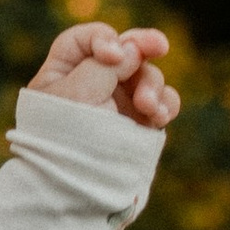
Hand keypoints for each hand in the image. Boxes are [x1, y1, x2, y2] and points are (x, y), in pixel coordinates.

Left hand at [25, 21, 178, 129]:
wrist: (75, 190)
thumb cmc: (67, 139)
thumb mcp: (79, 93)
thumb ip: (105, 64)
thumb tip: (131, 49)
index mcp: (63, 73)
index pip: (86, 40)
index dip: (103, 39)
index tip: (111, 55)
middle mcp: (91, 84)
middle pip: (124, 52)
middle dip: (143, 48)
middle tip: (160, 46)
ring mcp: (118, 103)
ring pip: (147, 76)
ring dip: (152, 85)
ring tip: (148, 106)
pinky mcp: (140, 122)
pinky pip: (162, 102)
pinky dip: (166, 103)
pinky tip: (161, 115)